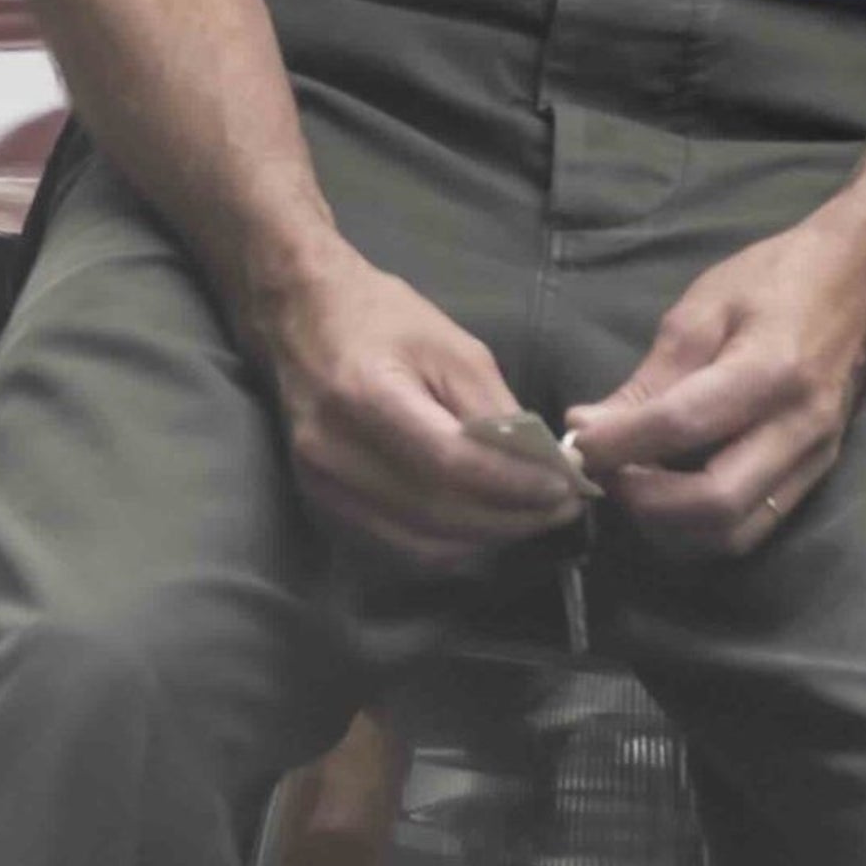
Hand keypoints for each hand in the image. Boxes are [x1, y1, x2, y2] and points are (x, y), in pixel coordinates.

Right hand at [253, 248, 590, 570]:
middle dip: (509, 518)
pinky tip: (483, 525)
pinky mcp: (321, 506)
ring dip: (483, 539)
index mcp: (366, 396)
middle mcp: (335, 452)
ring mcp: (321, 487)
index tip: (564, 486)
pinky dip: (447, 545)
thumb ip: (493, 407)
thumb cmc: (383, 319)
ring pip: (416, 542)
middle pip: (434, 512)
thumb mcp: (452, 345)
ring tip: (531, 519)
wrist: (302, 319)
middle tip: (561, 508)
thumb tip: (541, 463)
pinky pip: (394, 546)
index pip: (449, 463)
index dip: (512, 483)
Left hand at [565, 213, 865, 556]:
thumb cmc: (779, 277)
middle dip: (643, 501)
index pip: (682, 426)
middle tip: (605, 473)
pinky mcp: (815, 475)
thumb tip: (589, 429)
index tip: (576, 443)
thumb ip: (651, 376)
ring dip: (670, 526)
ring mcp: (814, 458)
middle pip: (714, 502)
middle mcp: (799, 426)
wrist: (863, 279)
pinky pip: (751, 527)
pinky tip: (672, 494)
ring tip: (635, 486)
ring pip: (732, 532)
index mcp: (772, 369)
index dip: (617, 444)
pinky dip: (700, 527)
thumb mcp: (705, 307)